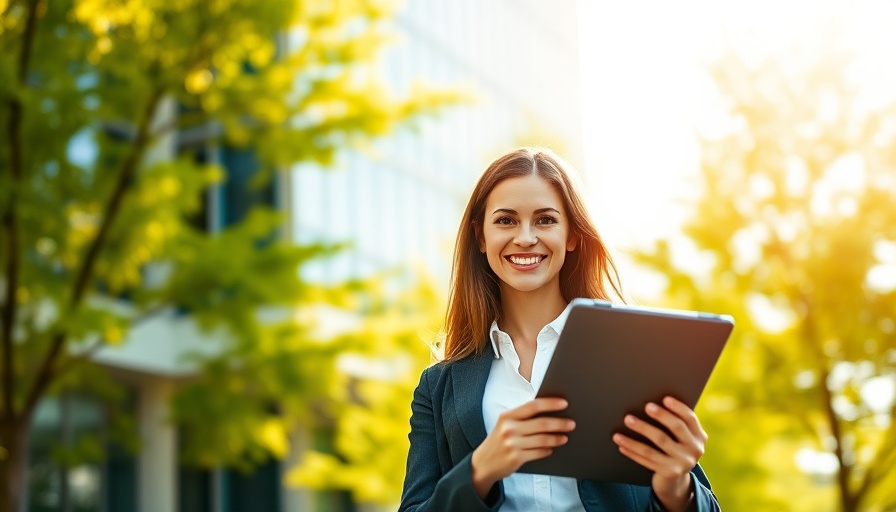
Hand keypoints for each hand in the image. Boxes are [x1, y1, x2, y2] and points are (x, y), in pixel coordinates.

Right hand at [471, 398, 574, 498]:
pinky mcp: (516, 458)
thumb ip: (522, 418)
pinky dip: (547, 450)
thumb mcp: (504, 425)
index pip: (532, 406)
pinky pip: (538, 453)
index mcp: (507, 416)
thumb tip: (548, 412)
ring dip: (557, 438)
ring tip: (565, 437)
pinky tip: (551, 449)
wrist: (483, 463)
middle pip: (541, 423)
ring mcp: (512, 444)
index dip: (550, 403)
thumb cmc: (498, 441)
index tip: (564, 403)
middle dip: (559, 423)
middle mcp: (509, 429)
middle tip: (572, 423)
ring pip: (542, 440)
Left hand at [612, 396, 705, 511]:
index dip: (679, 408)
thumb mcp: (681, 437)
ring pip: (659, 443)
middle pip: (676, 428)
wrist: (675, 480)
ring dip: (640, 431)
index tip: (665, 398)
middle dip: (661, 416)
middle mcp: (694, 450)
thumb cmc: (673, 448)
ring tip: (626, 421)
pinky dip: (633, 451)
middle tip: (646, 406)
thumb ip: (675, 423)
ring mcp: (682, 463)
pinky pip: (647, 459)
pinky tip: (621, 444)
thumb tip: (651, 404)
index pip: (690, 418)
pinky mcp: (669, 473)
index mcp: (699, 436)